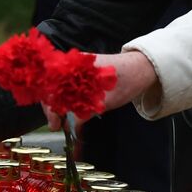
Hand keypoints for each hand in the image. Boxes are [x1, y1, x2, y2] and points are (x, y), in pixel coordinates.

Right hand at [40, 51, 158, 130]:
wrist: (142, 68)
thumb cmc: (126, 80)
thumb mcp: (106, 101)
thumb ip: (87, 112)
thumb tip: (72, 126)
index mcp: (74, 65)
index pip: (50, 86)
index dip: (50, 107)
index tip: (56, 123)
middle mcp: (70, 64)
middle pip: (50, 87)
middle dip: (52, 108)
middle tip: (57, 126)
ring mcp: (74, 69)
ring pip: (57, 89)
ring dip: (58, 106)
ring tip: (63, 123)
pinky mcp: (80, 75)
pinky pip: (66, 88)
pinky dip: (66, 101)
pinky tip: (69, 114)